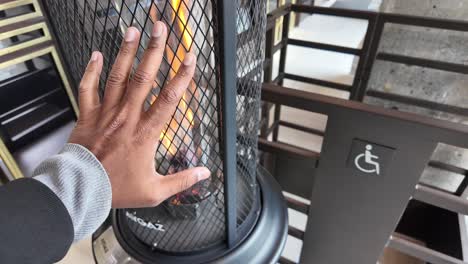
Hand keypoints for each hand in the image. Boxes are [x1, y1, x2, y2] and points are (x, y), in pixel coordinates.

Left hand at [68, 23, 209, 207]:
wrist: (81, 190)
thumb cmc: (116, 189)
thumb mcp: (155, 190)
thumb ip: (182, 180)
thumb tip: (205, 173)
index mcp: (145, 133)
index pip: (168, 99)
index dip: (182, 76)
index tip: (190, 58)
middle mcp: (126, 117)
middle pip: (143, 78)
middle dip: (154, 51)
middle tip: (160, 28)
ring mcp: (106, 114)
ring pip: (117, 77)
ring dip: (126, 52)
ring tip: (133, 30)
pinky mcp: (88, 116)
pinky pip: (88, 88)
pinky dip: (92, 70)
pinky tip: (97, 54)